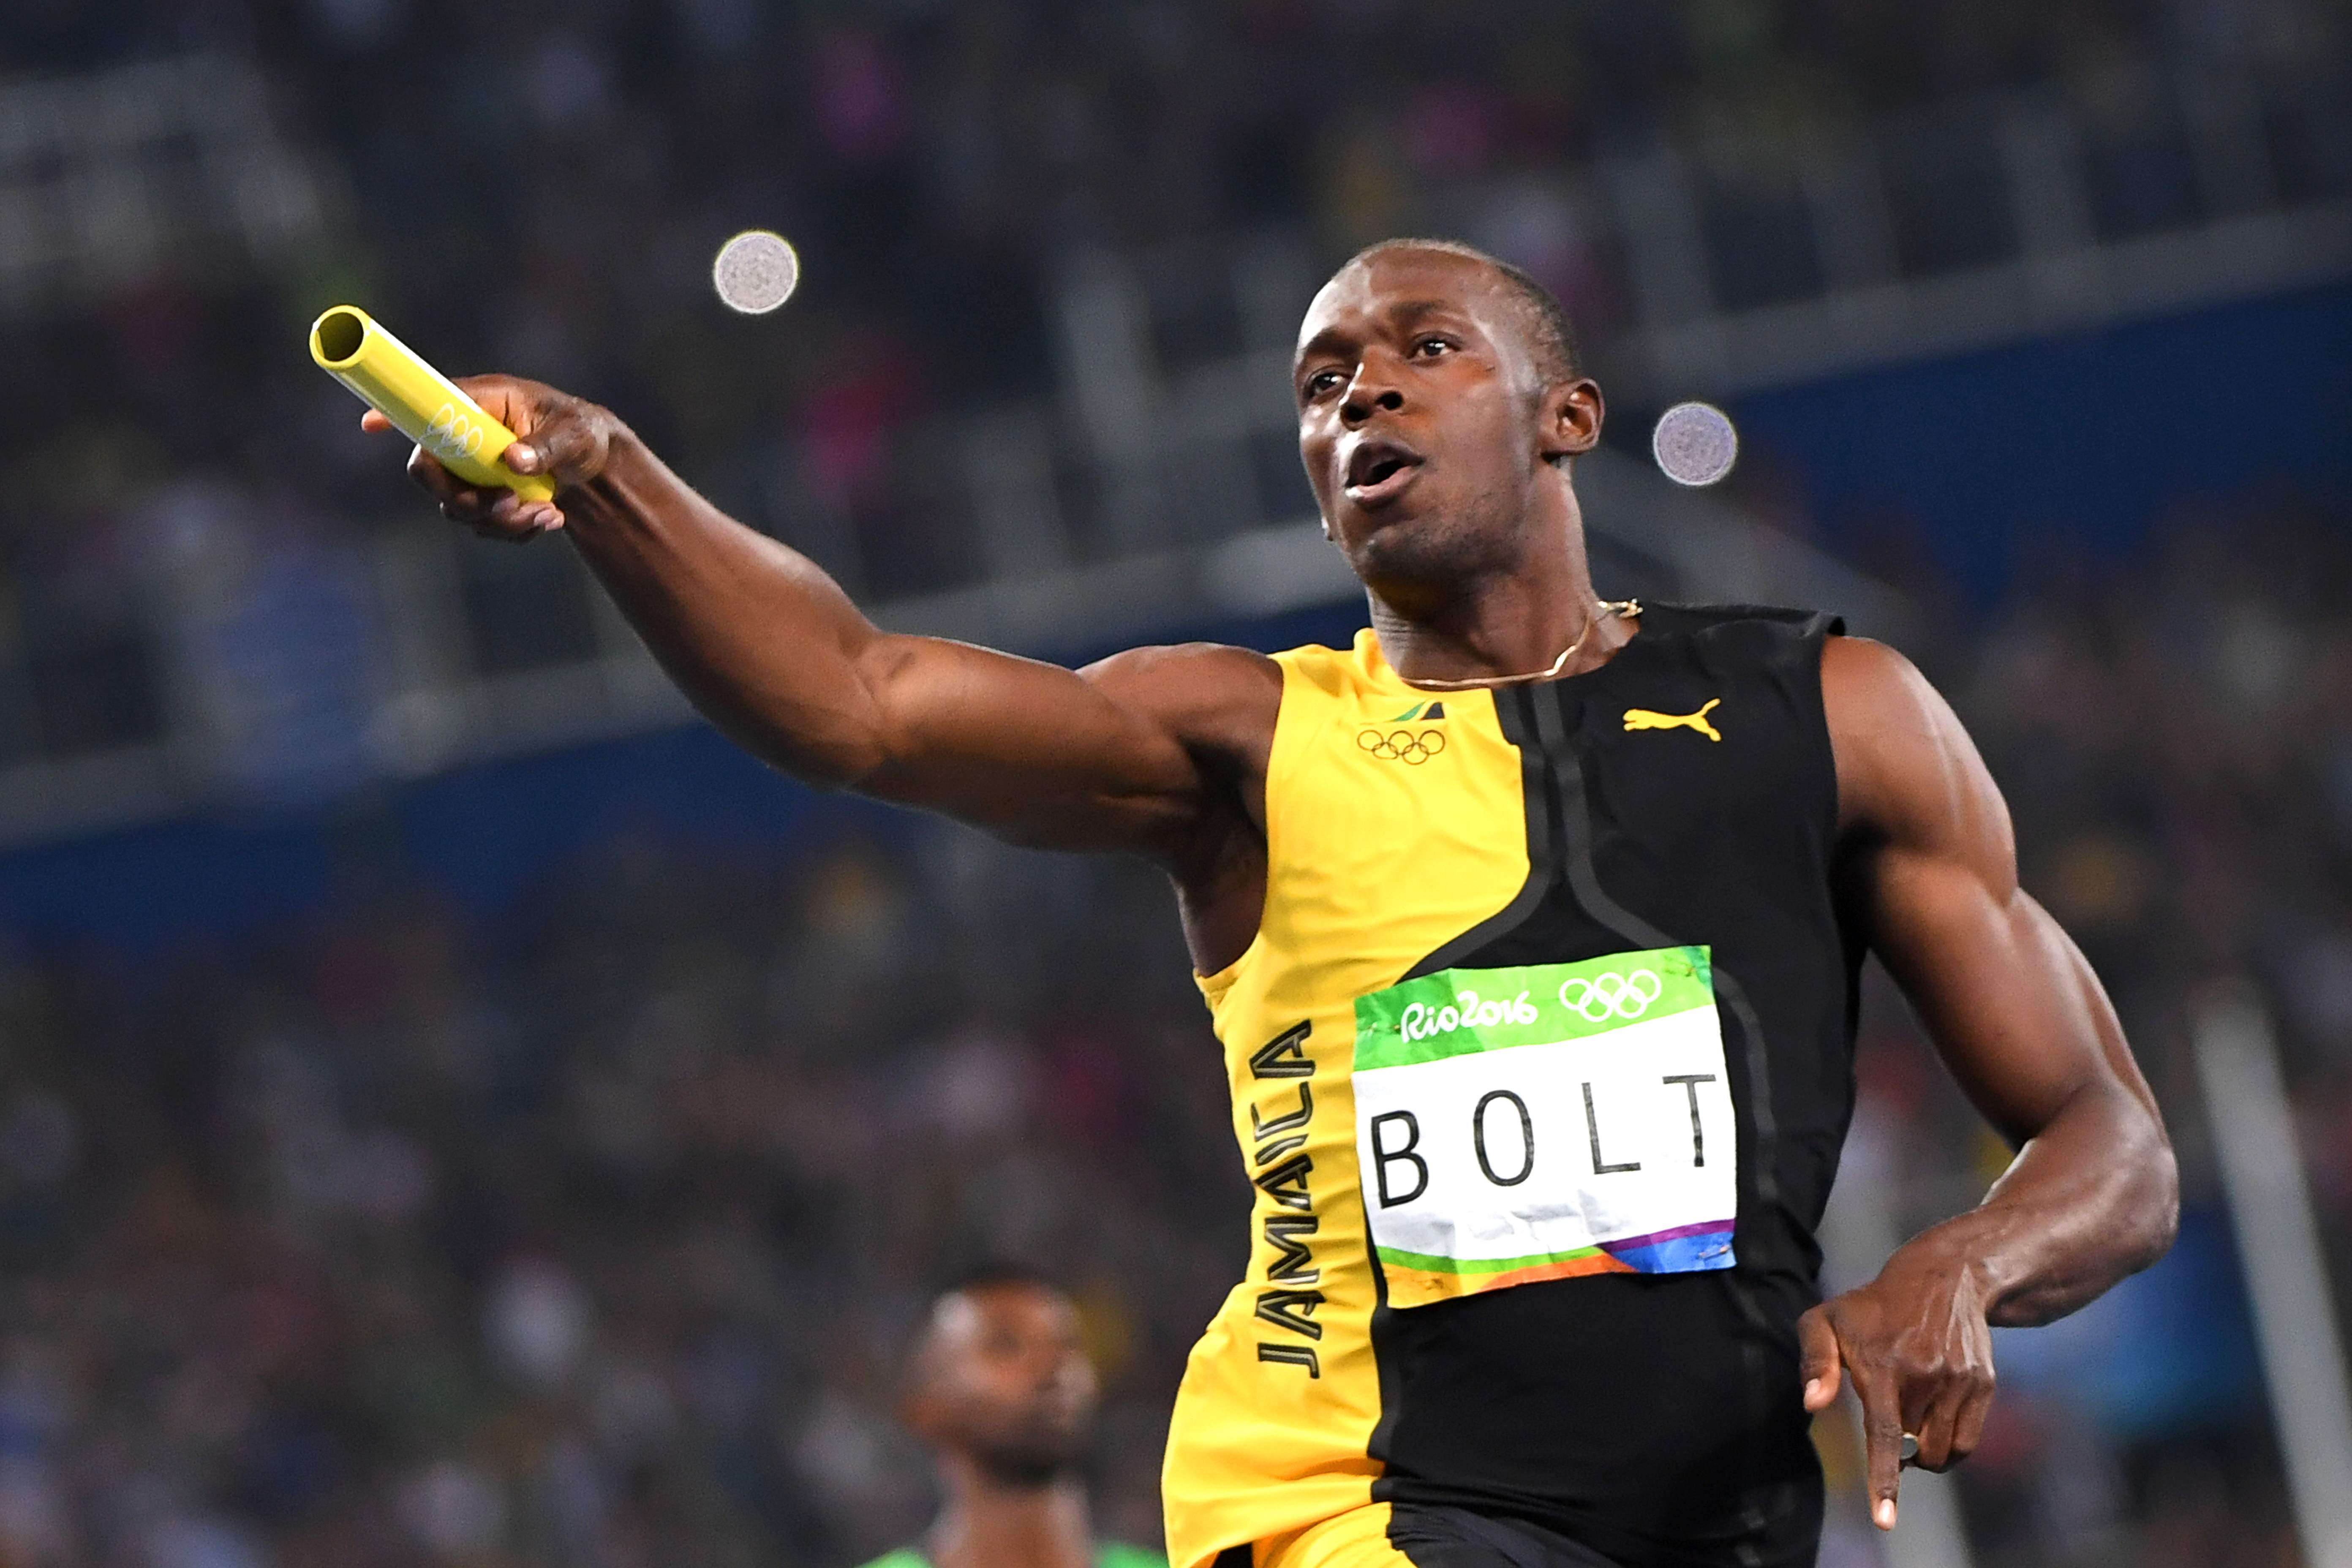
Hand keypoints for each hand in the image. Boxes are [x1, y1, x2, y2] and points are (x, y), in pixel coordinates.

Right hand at [359, 375, 622, 541]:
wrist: (597, 466)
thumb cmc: (583, 433)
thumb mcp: (574, 434)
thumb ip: (547, 446)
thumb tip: (515, 461)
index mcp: (479, 403)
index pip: (426, 406)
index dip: (393, 415)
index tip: (370, 423)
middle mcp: (464, 436)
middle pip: (430, 475)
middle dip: (468, 501)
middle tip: (511, 505)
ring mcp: (469, 469)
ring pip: (457, 509)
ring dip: (501, 522)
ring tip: (549, 514)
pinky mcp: (481, 497)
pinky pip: (481, 526)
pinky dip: (514, 531)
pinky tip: (550, 519)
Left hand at [1797, 1249, 1996, 1530]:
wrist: (1942, 1279)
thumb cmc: (1871, 1308)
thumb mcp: (1826, 1319)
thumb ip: (1814, 1361)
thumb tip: (1812, 1405)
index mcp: (1882, 1367)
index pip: (1885, 1435)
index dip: (1885, 1481)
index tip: (1884, 1521)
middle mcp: (1924, 1376)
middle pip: (1914, 1450)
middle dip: (1900, 1450)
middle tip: (1890, 1418)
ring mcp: (1958, 1381)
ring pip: (1943, 1451)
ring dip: (1926, 1450)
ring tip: (1912, 1417)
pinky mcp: (1983, 1384)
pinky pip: (1967, 1441)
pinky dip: (1950, 1446)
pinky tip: (1934, 1420)